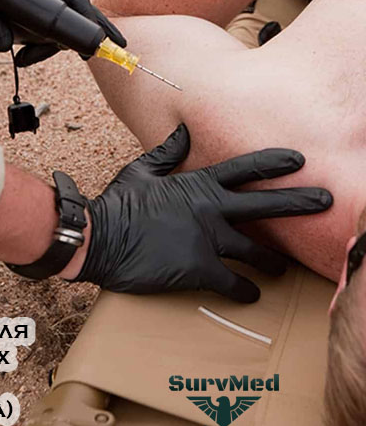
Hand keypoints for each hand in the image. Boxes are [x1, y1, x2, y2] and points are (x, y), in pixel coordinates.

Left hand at [0, 0, 124, 57]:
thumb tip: (6, 49)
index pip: (77, 1)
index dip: (92, 24)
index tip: (104, 44)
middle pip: (77, 16)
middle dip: (74, 41)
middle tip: (58, 58)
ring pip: (62, 27)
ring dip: (47, 47)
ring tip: (21, 59)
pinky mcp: (43, 3)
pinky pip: (51, 28)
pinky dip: (42, 44)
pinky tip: (23, 55)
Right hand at [75, 124, 332, 301]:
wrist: (100, 238)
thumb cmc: (119, 202)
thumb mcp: (141, 170)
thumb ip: (166, 151)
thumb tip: (183, 130)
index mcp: (197, 184)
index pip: (244, 168)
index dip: (274, 163)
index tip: (299, 161)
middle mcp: (210, 210)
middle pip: (265, 204)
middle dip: (299, 202)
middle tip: (326, 201)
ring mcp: (207, 240)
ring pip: (256, 252)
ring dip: (274, 261)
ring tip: (284, 269)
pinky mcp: (199, 269)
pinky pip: (234, 282)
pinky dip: (245, 290)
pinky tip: (251, 295)